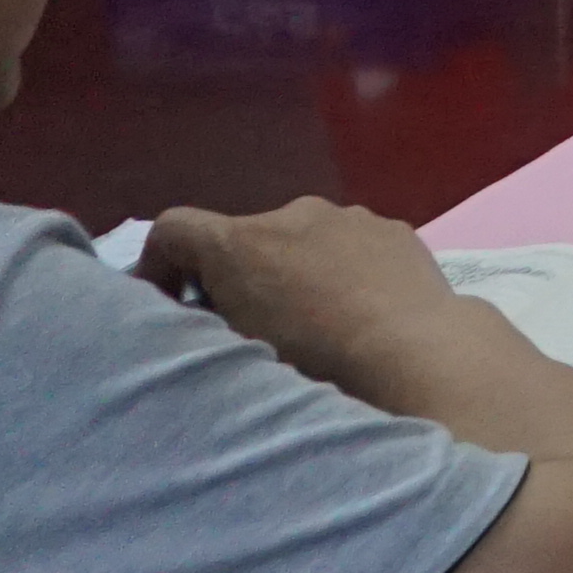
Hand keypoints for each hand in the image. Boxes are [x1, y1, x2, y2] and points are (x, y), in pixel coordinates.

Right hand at [141, 198, 475, 393]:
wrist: (413, 350)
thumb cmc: (312, 358)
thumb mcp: (235, 346)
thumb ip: (207, 317)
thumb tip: (199, 306)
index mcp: (240, 242)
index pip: (172, 229)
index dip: (159, 264)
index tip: (173, 303)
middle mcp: (292, 213)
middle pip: (245, 239)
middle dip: (239, 275)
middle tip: (255, 324)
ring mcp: (349, 215)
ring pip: (303, 240)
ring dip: (296, 269)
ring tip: (319, 321)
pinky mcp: (393, 228)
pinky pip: (350, 245)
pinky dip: (343, 268)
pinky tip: (363, 310)